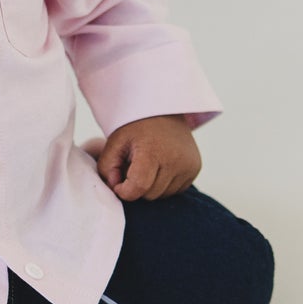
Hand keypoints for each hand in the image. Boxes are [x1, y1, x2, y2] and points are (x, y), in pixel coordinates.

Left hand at [83, 114, 202, 200]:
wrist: (163, 108)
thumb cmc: (135, 126)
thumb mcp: (115, 142)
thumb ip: (107, 168)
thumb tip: (115, 188)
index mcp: (154, 150)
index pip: (138, 187)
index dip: (124, 190)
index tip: (118, 183)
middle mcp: (176, 159)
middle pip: (150, 194)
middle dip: (138, 186)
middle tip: (133, 166)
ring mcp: (189, 165)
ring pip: (162, 195)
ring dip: (151, 186)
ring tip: (147, 164)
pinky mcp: (195, 168)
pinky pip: (174, 190)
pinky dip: (164, 184)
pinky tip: (160, 166)